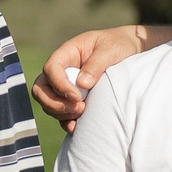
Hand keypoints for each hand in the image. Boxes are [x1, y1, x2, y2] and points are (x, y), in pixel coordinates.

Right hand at [31, 26, 155, 130]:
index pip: (51, 69)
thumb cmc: (118, 45)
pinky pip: (60, 114)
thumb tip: (81, 84)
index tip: (77, 97)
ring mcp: (65, 86)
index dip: (59, 85)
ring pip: (48, 104)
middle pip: (41, 89)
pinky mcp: (72, 99)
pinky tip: (77, 127)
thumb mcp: (110, 50)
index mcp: (67, 53)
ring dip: (61, 113)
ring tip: (84, 111)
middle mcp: (61, 70)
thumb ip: (96, 64)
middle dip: (54, 103)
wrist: (130, 50)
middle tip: (78, 107)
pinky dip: (65, 122)